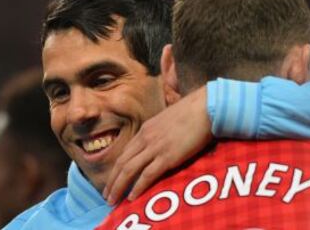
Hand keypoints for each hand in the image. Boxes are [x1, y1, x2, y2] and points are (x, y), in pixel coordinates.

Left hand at [103, 86, 212, 204]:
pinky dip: (138, 187)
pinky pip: (148, 174)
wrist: (203, 108)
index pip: (125, 152)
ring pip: (129, 169)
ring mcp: (156, 147)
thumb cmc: (190, 113)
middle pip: (122, 162)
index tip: (112, 180)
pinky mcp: (167, 156)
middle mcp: (146, 139)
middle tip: (106, 195)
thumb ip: (158, 132)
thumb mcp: (166, 120)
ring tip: (112, 200)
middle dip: (112, 181)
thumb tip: (157, 143)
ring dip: (118, 186)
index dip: (116, 169)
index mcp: (145, 130)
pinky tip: (132, 197)